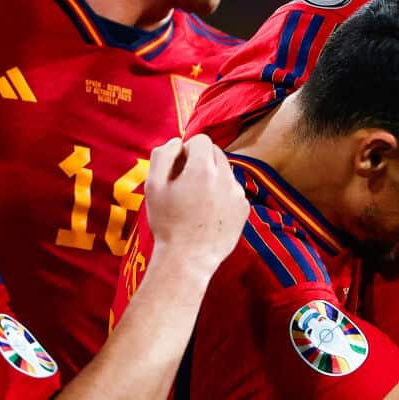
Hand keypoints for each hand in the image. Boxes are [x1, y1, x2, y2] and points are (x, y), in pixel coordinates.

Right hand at [142, 135, 248, 280]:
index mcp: (203, 168)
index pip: (201, 140)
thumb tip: (178, 141)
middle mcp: (226, 177)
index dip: (187, 150)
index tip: (178, 168)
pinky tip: (208, 213)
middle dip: (200, 161)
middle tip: (185, 184)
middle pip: (215, 153)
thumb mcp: (153, 186)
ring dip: (212, 177)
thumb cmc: (167, 223)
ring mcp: (238, 193)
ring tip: (196, 201)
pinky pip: (233, 190)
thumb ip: (163, 155)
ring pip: (225, 171)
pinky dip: (222, 195)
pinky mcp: (244, 209)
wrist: (188, 259)